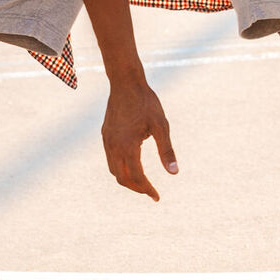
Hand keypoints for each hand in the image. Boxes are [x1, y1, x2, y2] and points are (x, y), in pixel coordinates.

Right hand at [101, 76, 177, 200]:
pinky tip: (131, 164)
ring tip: (142, 182)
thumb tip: (174, 173)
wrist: (125, 83)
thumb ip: (167, 151)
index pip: (137, 178)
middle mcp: (114, 147)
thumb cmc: (146, 102)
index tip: (157, 197)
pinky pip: (110, 159)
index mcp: (128, 146)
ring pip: (114, 170)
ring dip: (127, 179)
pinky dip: (120, 168)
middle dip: (137, 188)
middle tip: (150, 192)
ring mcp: (107, 141)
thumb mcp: (161, 126)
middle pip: (122, 178)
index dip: (147, 189)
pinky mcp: (105, 135)